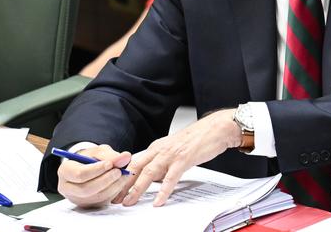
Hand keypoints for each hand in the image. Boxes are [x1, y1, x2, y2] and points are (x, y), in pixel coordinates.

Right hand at [57, 145, 131, 207]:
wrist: (87, 167)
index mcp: (65, 171)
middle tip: (119, 171)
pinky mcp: (88, 205)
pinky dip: (114, 192)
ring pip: (96, 197)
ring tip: (123, 175)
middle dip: (106, 180)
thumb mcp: (97, 151)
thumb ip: (109, 154)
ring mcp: (77, 199)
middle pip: (86, 189)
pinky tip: (120, 182)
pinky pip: (102, 201)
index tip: (110, 164)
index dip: (96, 170)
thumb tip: (125, 157)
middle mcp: (68, 188)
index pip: (79, 174)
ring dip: (113, 186)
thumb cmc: (89, 158)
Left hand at [119, 109, 240, 206]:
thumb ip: (162, 163)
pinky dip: (163, 190)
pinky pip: (171, 177)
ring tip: (129, 202)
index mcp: (156, 147)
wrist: (216, 128)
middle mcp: (160, 149)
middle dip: (123, 184)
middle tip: (114, 199)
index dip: (123, 177)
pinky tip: (158, 201)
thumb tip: (153, 179)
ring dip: (137, 188)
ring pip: (149, 172)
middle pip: (136, 167)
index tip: (114, 190)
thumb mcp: (174, 150)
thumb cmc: (197, 139)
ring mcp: (171, 153)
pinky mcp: (184, 159)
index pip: (134, 163)